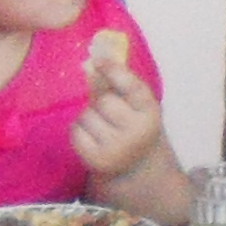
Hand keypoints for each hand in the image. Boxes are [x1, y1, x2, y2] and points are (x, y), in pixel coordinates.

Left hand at [70, 30, 168, 183]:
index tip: (100, 60)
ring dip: (88, 116)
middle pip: (103, 100)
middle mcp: (136, 131)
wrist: (135, 165)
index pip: (132, 87)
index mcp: (150, 112)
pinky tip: (91, 137)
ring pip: (86, 115)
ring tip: (101, 126)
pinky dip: (78, 130)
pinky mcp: (97, 159)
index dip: (115, 71)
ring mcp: (116, 147)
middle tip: (107, 111)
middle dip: (100, 101)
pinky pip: (75, 132)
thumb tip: (91, 62)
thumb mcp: (135, 105)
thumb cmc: (131, 126)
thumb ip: (118, 84)